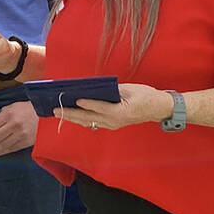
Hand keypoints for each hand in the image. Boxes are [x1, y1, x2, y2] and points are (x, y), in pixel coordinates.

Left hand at [0, 101, 37, 155]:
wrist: (48, 115)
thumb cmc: (31, 109)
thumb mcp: (15, 106)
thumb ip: (4, 113)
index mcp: (9, 114)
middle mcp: (14, 124)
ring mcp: (21, 134)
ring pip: (3, 144)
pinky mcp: (27, 141)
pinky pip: (12, 148)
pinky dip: (3, 151)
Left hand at [53, 83, 171, 130]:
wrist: (157, 108)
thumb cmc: (145, 95)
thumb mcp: (129, 89)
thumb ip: (112, 90)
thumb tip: (94, 89)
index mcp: (121, 111)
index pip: (100, 107)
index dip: (87, 103)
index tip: (75, 99)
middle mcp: (114, 121)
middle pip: (89, 118)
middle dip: (71, 114)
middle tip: (56, 110)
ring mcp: (112, 125)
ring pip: (88, 122)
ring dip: (73, 117)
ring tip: (59, 113)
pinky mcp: (111, 124)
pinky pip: (93, 122)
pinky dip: (82, 119)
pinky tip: (72, 115)